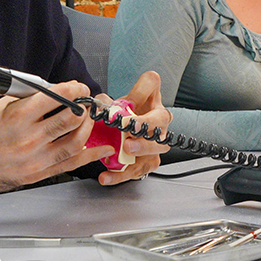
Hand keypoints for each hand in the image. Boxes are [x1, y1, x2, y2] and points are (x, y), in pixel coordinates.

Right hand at [0, 81, 113, 192]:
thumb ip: (27, 98)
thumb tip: (52, 91)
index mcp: (19, 116)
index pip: (57, 97)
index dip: (74, 88)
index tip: (78, 86)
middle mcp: (30, 138)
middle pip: (72, 119)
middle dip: (84, 106)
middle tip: (86, 101)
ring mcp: (35, 159)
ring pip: (76, 141)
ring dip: (87, 127)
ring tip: (88, 119)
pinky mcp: (37, 174)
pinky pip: (70, 164)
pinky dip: (89, 155)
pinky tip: (101, 148)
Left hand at [96, 71, 170, 185]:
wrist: (130, 135)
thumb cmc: (126, 117)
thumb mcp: (114, 105)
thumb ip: (105, 102)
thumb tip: (99, 105)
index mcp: (148, 98)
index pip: (151, 84)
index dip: (141, 91)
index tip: (129, 102)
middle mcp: (158, 119)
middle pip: (160, 118)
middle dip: (145, 123)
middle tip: (131, 127)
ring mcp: (156, 141)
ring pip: (157, 145)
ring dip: (142, 147)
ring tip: (126, 150)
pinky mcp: (149, 160)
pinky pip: (140, 168)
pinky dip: (121, 174)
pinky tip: (107, 176)